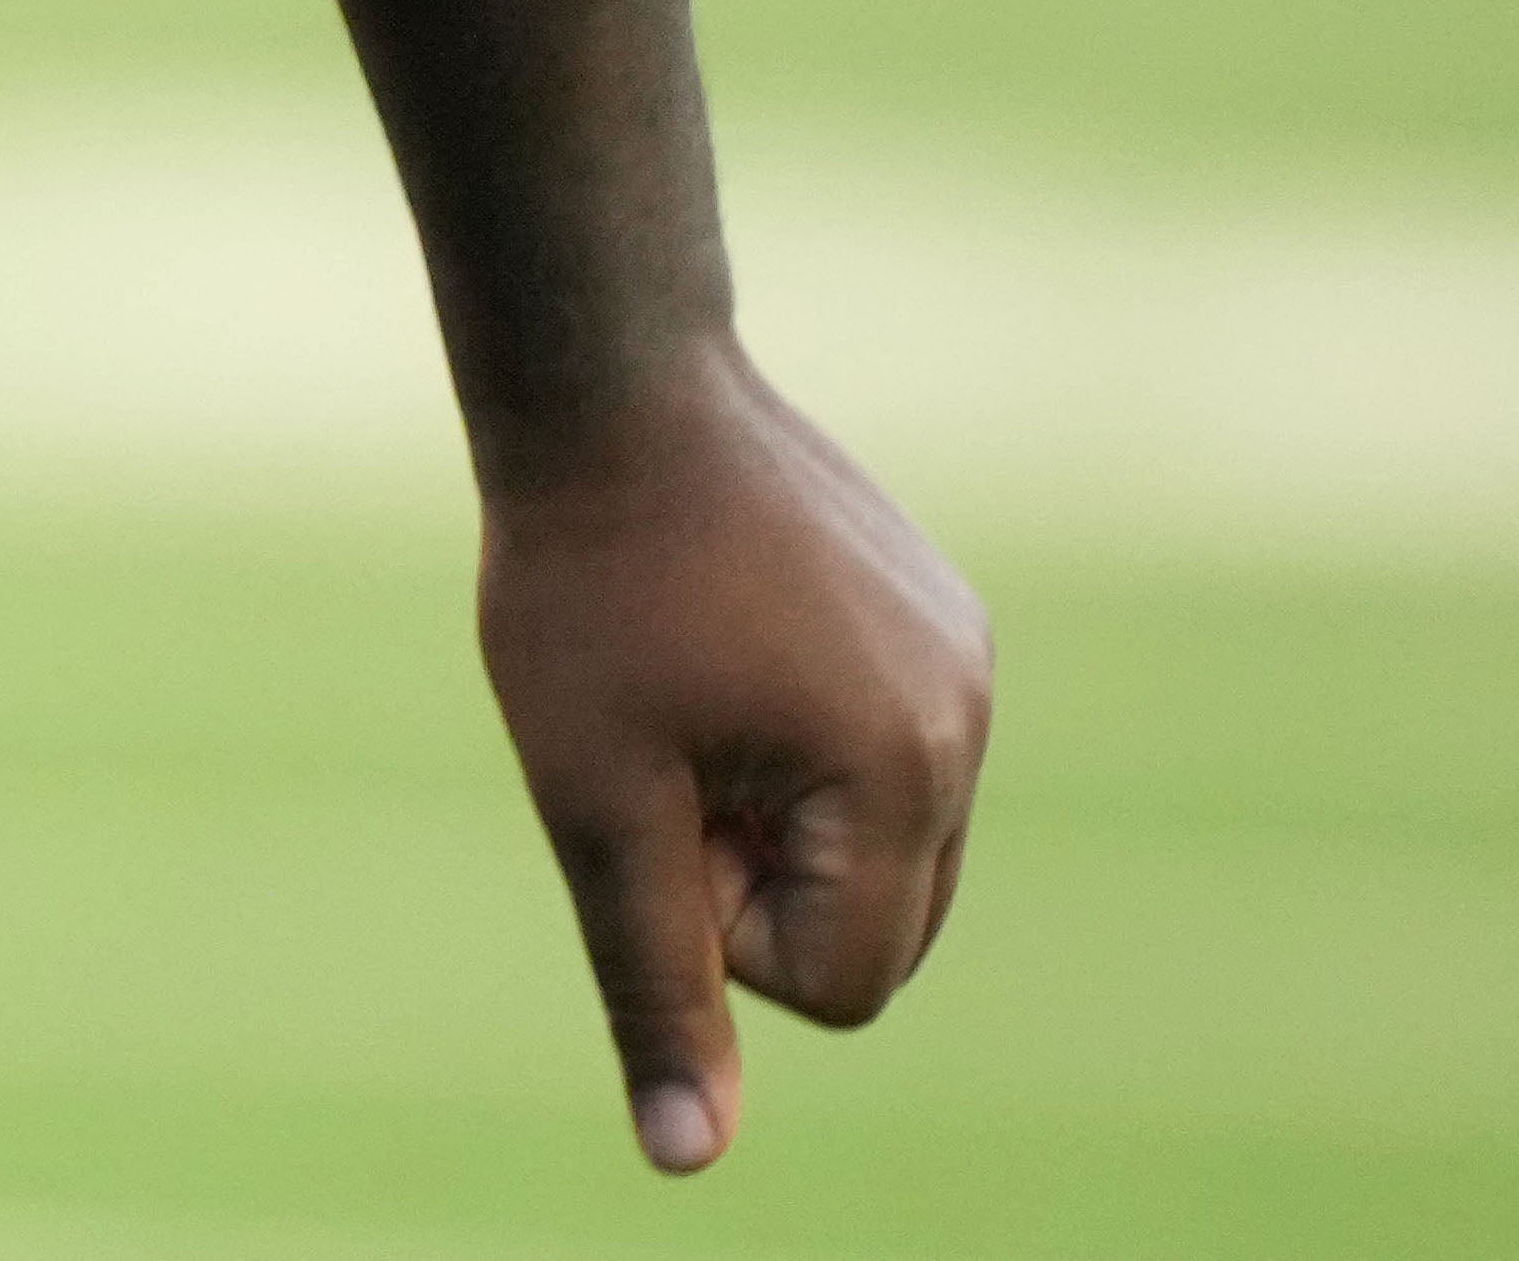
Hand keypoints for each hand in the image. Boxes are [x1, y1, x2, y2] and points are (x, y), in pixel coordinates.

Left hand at [474, 345, 991, 1174]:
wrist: (608, 392)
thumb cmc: (581, 593)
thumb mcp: (594, 804)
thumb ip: (654, 981)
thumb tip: (686, 1157)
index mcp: (903, 775)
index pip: (841, 984)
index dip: (720, 924)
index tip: (655, 805)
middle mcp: (968, 725)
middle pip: (880, 926)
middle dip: (760, 878)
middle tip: (663, 753)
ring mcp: (967, 664)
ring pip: (882, 844)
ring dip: (779, 812)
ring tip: (689, 692)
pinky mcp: (944, 618)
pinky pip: (885, 753)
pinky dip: (804, 742)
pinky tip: (725, 640)